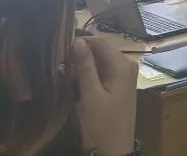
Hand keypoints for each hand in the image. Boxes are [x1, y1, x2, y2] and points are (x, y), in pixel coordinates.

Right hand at [72, 36, 137, 155]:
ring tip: (64, 71)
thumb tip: (77, 41)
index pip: (100, 42)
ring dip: (83, 64)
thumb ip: (85, 67)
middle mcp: (127, 64)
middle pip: (101, 49)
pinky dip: (89, 72)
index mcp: (123, 64)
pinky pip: (103, 69)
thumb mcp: (91, 94)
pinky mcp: (119, 81)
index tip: (60, 48)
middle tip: (60, 62)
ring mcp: (124, 72)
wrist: (116, 145)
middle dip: (81, 53)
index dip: (81, 42)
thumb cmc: (104, 121)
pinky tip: (75, 80)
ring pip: (100, 59)